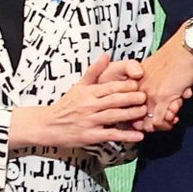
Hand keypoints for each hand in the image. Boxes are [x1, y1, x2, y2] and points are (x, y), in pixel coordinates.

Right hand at [13, 58, 150, 155]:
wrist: (47, 125)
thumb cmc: (66, 105)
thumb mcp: (78, 86)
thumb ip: (94, 71)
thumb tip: (106, 54)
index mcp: (88, 93)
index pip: (109, 87)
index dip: (125, 86)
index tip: (138, 84)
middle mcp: (89, 106)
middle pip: (114, 100)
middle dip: (131, 98)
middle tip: (145, 96)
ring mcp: (90, 121)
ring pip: (113, 116)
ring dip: (130, 114)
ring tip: (143, 112)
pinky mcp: (90, 136)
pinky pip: (110, 135)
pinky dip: (125, 136)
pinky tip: (138, 136)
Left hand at [138, 31, 192, 130]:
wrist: (186, 48)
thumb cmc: (176, 56)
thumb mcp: (157, 69)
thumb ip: (155, 84)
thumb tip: (159, 97)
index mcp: (135, 81)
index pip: (131, 106)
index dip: (141, 116)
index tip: (151, 118)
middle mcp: (139, 89)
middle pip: (138, 117)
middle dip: (152, 123)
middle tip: (164, 119)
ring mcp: (149, 94)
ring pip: (149, 122)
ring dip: (163, 124)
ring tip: (172, 116)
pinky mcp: (162, 98)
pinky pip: (161, 121)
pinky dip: (168, 123)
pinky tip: (174, 116)